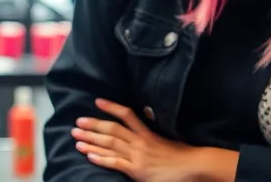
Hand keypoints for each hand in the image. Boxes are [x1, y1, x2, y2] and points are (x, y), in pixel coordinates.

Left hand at [70, 98, 235, 181]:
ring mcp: (137, 156)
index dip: (110, 107)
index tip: (97, 101)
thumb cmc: (182, 156)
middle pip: (112, 130)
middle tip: (76, 122)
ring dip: (91, 141)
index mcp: (147, 133)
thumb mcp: (166, 139)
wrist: (194, 167)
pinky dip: (101, 159)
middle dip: (93, 126)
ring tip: (76, 138)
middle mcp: (140, 142)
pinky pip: (116, 163)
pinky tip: (89, 156)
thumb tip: (144, 123)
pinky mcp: (137, 171)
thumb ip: (152, 134)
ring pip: (110, 145)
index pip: (126, 115)